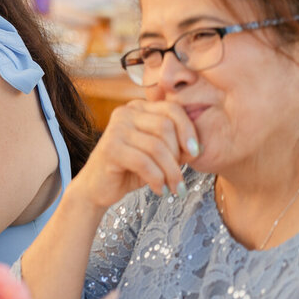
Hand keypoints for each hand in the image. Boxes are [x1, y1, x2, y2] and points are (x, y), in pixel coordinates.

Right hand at [70, 99, 199, 209]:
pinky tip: (159, 190)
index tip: (196, 153)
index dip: (189, 130)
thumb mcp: (158, 155)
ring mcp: (115, 129)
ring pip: (157, 147)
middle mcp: (125, 113)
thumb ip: (177, 146)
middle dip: (179, 155)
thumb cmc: (130, 169)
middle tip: (180, 178)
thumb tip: (201, 147)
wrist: (98, 187)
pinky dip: (157, 179)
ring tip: (174, 189)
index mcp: (138, 108)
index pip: (172, 109)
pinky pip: (144, 162)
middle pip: (166, 127)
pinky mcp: (110, 148)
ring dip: (171, 172)